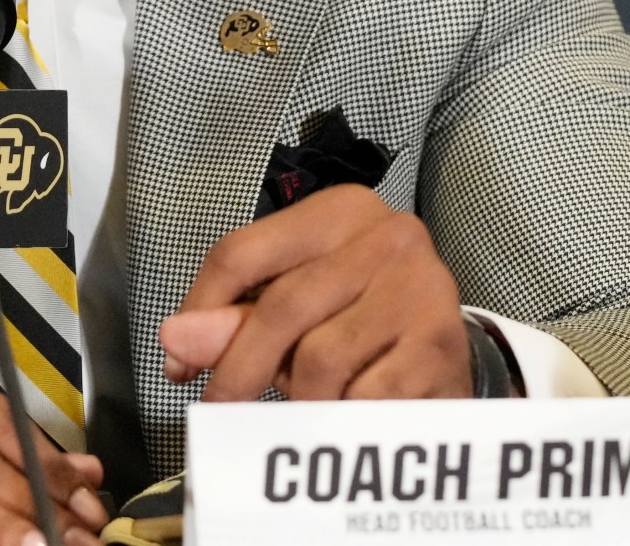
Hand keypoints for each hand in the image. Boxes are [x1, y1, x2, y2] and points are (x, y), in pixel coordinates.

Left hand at [158, 185, 472, 401]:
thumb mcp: (295, 308)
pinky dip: (343, 418)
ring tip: (302, 407)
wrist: (453, 352)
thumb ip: (235, 319)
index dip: (200, 311)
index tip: (181, 364)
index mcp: (338, 211)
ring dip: (299, 398)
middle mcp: (386, 236)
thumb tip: (175, 338)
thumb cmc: (361, 322)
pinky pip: (364, 398)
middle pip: (280, 307)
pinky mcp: (441, 344)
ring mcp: (420, 287)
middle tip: (220, 409)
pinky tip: (344, 417)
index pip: (241, 253)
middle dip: (237, 369)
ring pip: (320, 358)